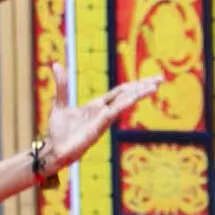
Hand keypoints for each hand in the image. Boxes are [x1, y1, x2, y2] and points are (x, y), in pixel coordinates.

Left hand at [40, 68, 162, 172]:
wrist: (53, 150)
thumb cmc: (57, 131)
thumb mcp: (59, 102)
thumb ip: (62, 84)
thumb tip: (55, 64)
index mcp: (97, 106)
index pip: (119, 92)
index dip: (133, 85)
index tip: (148, 79)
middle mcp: (103, 112)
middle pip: (127, 95)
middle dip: (143, 86)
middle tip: (161, 78)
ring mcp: (103, 120)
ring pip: (124, 103)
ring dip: (139, 93)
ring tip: (155, 84)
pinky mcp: (99, 127)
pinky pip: (114, 113)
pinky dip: (125, 104)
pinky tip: (136, 96)